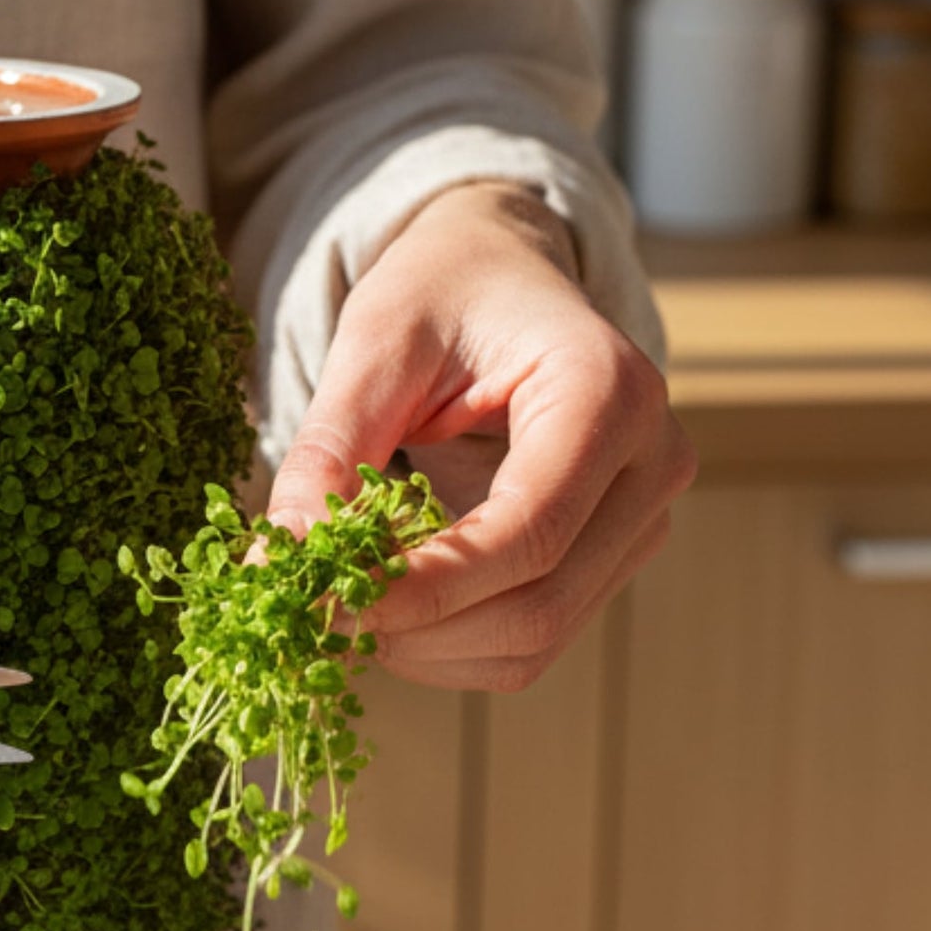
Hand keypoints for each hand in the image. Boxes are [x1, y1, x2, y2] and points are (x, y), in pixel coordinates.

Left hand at [267, 182, 696, 690]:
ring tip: (351, 608)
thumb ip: (328, 452)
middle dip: (419, 629)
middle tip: (321, 616)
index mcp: (609, 390)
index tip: (331, 602)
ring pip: (535, 640)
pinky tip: (393, 612)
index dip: (426, 586)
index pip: (528, 530)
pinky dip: (450, 650)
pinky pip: (532, 643)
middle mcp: (650, 462)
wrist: (501, 279)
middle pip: (538, 603)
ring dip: (429, 651)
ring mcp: (640, 519)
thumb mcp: (374, 345)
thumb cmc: (443, 294)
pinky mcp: (612, 559)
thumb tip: (280, 561)